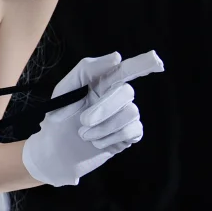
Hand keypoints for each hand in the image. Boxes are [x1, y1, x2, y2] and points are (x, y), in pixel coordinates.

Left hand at [21, 50, 162, 187]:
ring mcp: (125, 116)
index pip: (126, 69)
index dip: (143, 63)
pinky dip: (111, 138)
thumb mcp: (64, 92)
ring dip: (104, 127)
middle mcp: (117, 97)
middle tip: (83, 121)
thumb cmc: (59, 120)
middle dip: (104, 108)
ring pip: (130, 113)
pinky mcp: (129, 135)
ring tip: (85, 135)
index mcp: (102, 83)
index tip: (155, 60)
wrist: (56, 153)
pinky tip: (97, 143)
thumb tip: (117, 57)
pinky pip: (132, 131)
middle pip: (126, 92)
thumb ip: (86, 70)